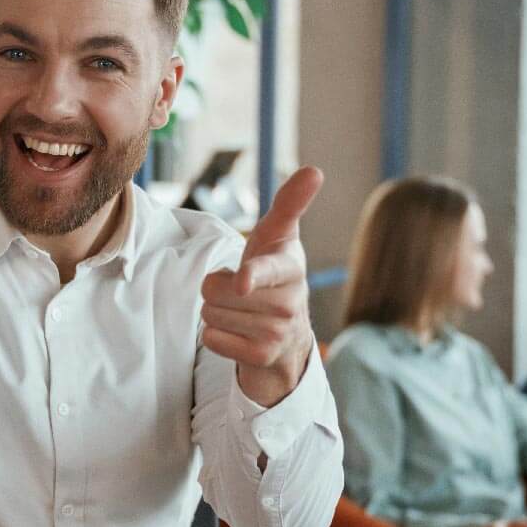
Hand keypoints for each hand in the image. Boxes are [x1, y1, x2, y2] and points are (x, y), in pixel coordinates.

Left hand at [200, 167, 323, 407]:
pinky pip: (212, 339)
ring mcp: (277, 332)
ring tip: (241, 310)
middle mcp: (289, 301)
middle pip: (216, 290)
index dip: (251, 275)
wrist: (287, 331)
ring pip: (211, 314)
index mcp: (290, 266)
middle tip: (241, 289)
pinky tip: (239, 332)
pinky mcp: (261, 356)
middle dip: (218, 287)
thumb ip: (290, 202)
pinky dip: (217, 335)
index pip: (266, 268)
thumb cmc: (273, 271)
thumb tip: (315, 170)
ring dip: (216, 311)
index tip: (242, 282)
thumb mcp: (278, 235)